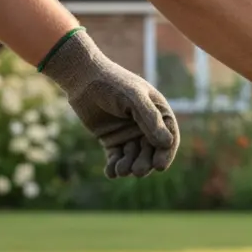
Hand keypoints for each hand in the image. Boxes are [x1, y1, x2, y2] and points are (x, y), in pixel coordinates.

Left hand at [40, 29, 178, 177]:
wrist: (83, 78)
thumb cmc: (112, 83)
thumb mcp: (134, 97)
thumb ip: (150, 118)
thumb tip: (167, 142)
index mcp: (158, 114)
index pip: (168, 138)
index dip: (166, 153)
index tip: (160, 166)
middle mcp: (146, 126)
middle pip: (151, 151)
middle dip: (145, 162)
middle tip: (138, 171)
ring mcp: (129, 134)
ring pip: (134, 157)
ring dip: (129, 166)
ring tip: (121, 170)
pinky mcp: (112, 140)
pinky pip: (116, 158)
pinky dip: (114, 166)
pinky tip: (111, 173)